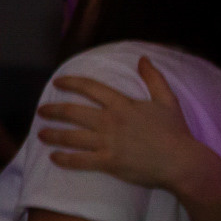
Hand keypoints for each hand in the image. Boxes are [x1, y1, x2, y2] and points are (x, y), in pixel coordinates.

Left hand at [41, 57, 220, 195]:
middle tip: (40, 111)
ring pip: (70, 137)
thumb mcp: (167, 100)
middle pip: (72, 112)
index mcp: (122, 105)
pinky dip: (63, 159)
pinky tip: (53, 157)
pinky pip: (78, 160)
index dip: (71, 83)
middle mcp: (110, 121)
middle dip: (53, 110)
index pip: (90, 88)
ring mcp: (107, 142)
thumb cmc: (175, 131)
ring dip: (52, 135)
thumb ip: (154, 78)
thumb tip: (142, 59)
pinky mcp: (107, 162)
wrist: (181, 161)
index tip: (57, 82)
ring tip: (40, 134)